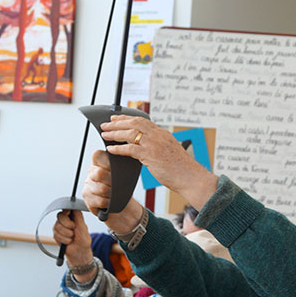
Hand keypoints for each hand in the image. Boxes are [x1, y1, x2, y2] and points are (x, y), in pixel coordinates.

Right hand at [52, 210, 94, 271]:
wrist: (79, 252)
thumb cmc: (83, 240)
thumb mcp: (83, 227)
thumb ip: (78, 217)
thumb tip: (74, 207)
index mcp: (73, 217)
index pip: (66, 209)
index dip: (66, 210)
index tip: (68, 213)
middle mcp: (65, 221)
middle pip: (60, 216)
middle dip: (67, 224)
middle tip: (73, 229)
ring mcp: (59, 227)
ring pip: (57, 226)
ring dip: (66, 234)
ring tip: (72, 237)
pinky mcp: (56, 234)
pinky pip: (56, 234)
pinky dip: (64, 239)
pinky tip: (68, 241)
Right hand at [82, 149, 144, 234]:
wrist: (123, 208)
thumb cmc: (123, 191)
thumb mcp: (124, 177)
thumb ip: (120, 169)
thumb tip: (123, 165)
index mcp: (99, 164)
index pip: (97, 155)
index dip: (107, 161)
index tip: (115, 168)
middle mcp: (91, 174)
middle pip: (99, 173)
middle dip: (112, 181)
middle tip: (118, 186)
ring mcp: (88, 186)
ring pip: (101, 188)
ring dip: (112, 194)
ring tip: (115, 196)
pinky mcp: (88, 199)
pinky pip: (99, 200)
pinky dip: (109, 203)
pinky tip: (111, 203)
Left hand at [100, 115, 217, 208]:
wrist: (190, 177)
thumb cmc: (181, 169)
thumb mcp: (169, 152)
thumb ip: (157, 147)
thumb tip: (144, 148)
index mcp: (163, 133)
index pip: (142, 121)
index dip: (126, 119)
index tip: (116, 119)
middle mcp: (158, 135)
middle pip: (133, 123)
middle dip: (117, 123)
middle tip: (105, 125)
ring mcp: (154, 144)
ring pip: (130, 134)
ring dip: (115, 134)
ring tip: (105, 135)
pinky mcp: (151, 155)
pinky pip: (130, 149)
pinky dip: (119, 149)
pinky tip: (111, 150)